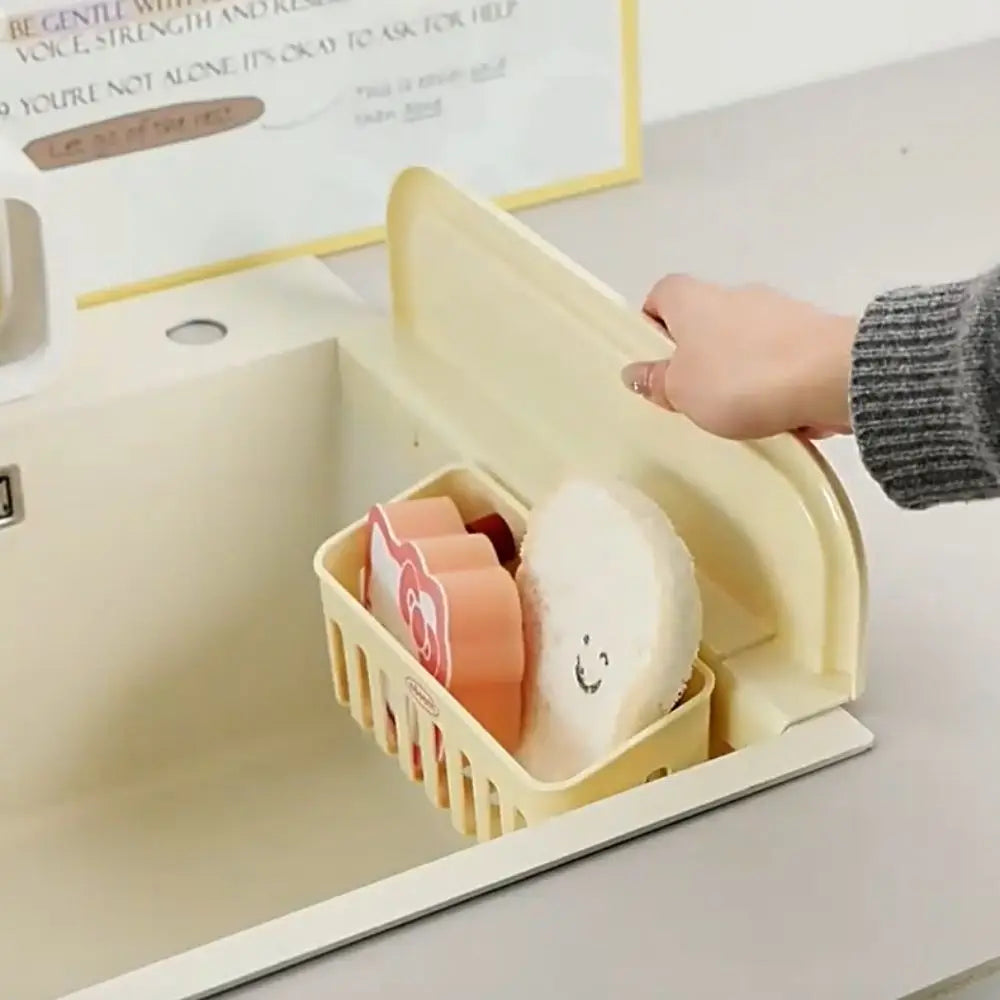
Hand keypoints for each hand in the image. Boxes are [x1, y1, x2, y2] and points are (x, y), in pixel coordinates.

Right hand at [620, 275, 856, 439]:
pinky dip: (777, 382)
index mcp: (693, 299)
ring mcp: (780, 310)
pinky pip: (783, 359)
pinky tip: (781, 417)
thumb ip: (656, 381)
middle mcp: (735, 294)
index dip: (653, 326)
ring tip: (741, 415)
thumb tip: (635, 371)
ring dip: (740, 371)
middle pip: (705, 320)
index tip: (656, 364)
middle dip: (700, 357)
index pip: (661, 296)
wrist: (832, 377)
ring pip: (746, 341)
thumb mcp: (682, 391)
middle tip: (694, 398)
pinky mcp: (815, 334)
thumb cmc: (740, 379)